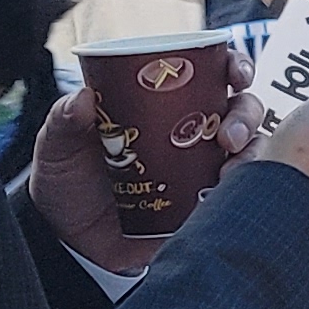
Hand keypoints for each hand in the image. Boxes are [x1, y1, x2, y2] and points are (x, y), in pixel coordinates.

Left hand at [32, 44, 266, 275]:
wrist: (68, 241)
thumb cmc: (66, 183)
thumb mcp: (57, 147)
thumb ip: (64, 120)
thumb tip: (83, 98)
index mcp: (164, 104)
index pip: (211, 74)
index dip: (235, 67)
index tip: (237, 75)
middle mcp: (192, 132)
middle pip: (241, 109)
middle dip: (247, 115)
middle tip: (228, 137)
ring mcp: (203, 169)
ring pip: (250, 150)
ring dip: (252, 155)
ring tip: (229, 171)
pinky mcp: (206, 206)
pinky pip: (240, 196)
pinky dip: (244, 193)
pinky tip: (225, 196)